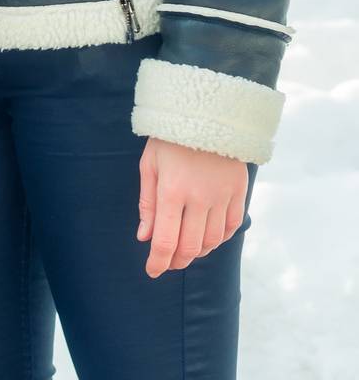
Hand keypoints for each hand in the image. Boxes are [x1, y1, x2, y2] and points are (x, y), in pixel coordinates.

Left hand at [137, 137, 247, 276]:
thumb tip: (144, 238)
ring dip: (198, 252)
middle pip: (190, 246)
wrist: (207, 112)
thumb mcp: (150, 164)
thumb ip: (147, 203)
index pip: (166, 240)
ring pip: (212, 241)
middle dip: (176, 261)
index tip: (152, 271)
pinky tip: (209, 237)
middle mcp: (199, 197)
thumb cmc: (170, 137)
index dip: (158, 262)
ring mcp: (222, 195)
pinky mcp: (239, 191)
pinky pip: (232, 227)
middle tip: (168, 262)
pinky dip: (220, 239)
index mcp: (172, 190)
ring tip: (186, 249)